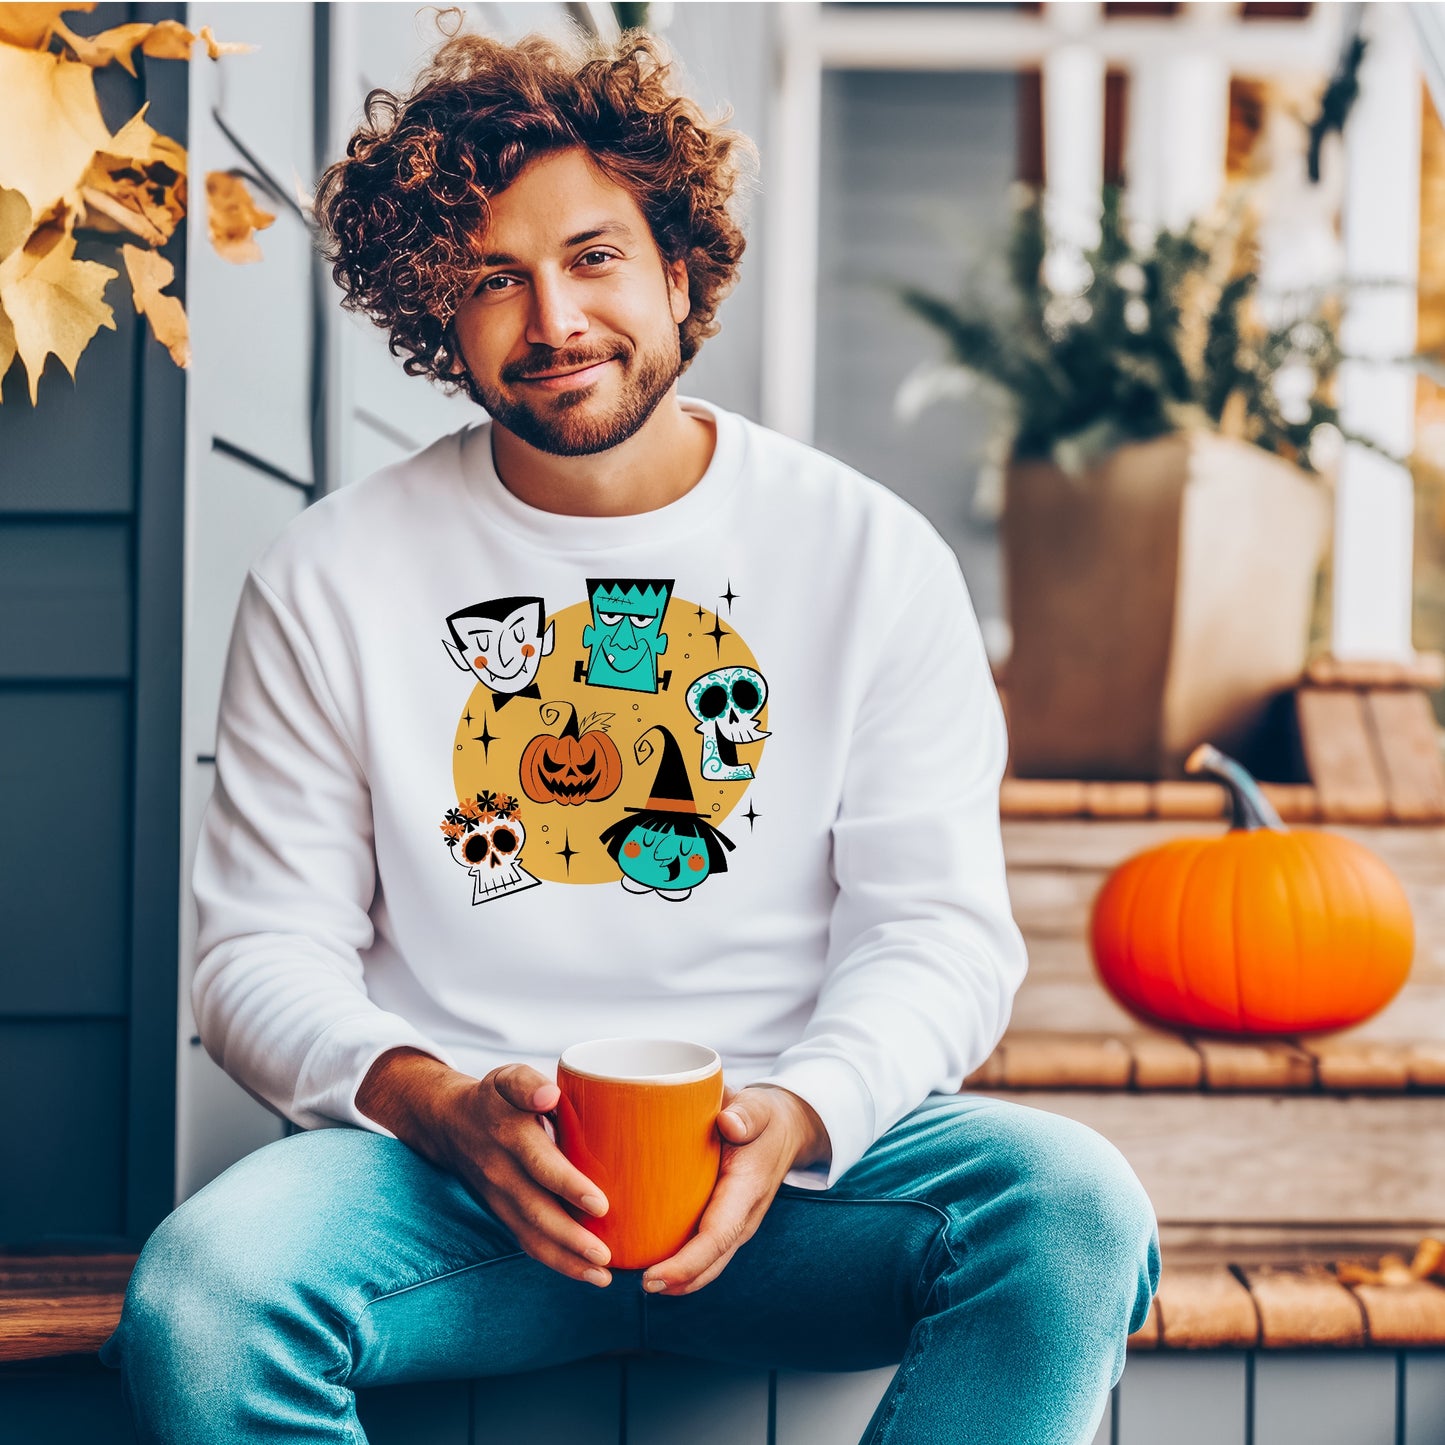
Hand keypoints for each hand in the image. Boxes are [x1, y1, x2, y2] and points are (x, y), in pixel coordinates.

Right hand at [357, 1050, 615, 1288]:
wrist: (449, 1123)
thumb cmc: (496, 1097)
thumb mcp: (509, 1078)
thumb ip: (528, 1084)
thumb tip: (549, 1095)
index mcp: (509, 1134)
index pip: (540, 1165)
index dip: (569, 1186)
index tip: (601, 1205)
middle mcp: (500, 1171)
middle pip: (536, 1211)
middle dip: (571, 1238)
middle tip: (606, 1255)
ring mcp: (498, 1197)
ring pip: (531, 1235)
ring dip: (566, 1259)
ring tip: (603, 1275)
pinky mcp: (501, 1213)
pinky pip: (526, 1241)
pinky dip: (555, 1261)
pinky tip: (586, 1273)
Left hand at [641, 1083, 828, 1297]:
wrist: (787, 1129)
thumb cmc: (764, 1117)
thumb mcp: (758, 1107)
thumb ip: (746, 1113)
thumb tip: (728, 1123)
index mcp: (747, 1190)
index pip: (717, 1236)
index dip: (686, 1262)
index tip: (654, 1276)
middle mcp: (744, 1216)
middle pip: (713, 1262)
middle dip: (680, 1280)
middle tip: (643, 1286)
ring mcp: (738, 1223)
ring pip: (711, 1263)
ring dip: (682, 1279)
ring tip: (646, 1283)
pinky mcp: (728, 1221)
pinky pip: (708, 1251)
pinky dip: (686, 1265)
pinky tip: (659, 1265)